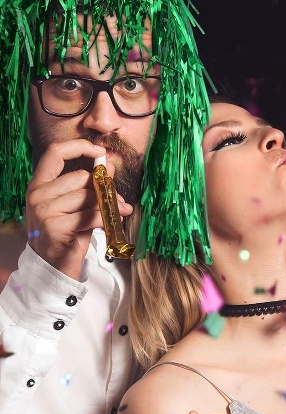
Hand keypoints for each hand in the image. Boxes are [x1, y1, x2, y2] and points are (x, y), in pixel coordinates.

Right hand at [25, 139, 132, 278]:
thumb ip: (87, 186)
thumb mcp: (74, 206)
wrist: (53, 267)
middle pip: (82, 178)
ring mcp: (45, 211)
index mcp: (38, 185)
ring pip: (90, 197)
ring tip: (118, 213)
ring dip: (110, 206)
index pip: (55, 153)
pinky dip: (108, 220)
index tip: (100, 151)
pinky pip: (94, 216)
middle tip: (119, 200)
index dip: (79, 147)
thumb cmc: (66, 234)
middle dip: (105, 187)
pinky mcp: (57, 228)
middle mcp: (38, 196)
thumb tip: (110, 166)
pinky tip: (112, 225)